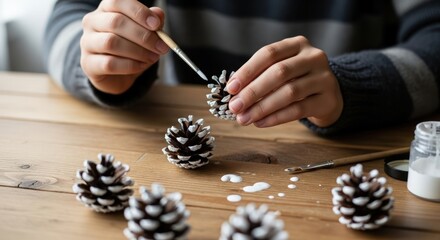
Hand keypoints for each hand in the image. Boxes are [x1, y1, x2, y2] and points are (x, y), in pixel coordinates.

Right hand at [80, 0, 168, 93]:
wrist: (116, 75)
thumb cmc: (131, 49)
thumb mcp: (145, 34)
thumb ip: (152, 23)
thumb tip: (158, 14)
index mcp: (106, 9)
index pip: (118, 1)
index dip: (139, 12)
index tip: (156, 25)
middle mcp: (92, 22)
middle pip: (116, 22)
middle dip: (143, 35)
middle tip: (161, 47)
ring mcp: (87, 43)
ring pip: (111, 42)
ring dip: (137, 51)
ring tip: (152, 57)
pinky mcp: (88, 64)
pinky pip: (109, 63)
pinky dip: (130, 65)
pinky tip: (141, 66)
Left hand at [226, 36, 342, 127]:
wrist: (329, 95)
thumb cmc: (297, 80)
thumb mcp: (281, 71)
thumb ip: (260, 77)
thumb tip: (233, 94)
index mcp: (298, 44)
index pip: (269, 53)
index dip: (247, 70)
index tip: (230, 88)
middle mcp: (314, 57)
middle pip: (279, 72)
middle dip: (253, 91)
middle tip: (234, 107)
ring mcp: (324, 78)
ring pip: (289, 92)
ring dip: (262, 107)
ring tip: (244, 118)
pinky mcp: (328, 100)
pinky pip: (298, 109)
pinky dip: (276, 117)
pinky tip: (260, 122)